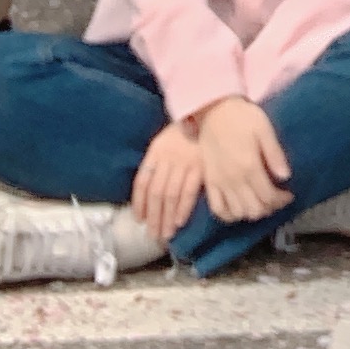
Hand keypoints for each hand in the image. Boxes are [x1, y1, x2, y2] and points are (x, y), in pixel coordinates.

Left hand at [131, 121, 204, 242]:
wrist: (210, 113)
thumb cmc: (185, 131)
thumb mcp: (164, 141)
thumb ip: (155, 163)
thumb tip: (146, 191)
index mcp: (155, 152)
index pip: (142, 182)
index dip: (139, 203)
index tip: (140, 220)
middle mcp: (167, 158)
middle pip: (155, 193)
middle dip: (153, 217)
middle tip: (153, 235)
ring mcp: (184, 162)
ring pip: (170, 195)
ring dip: (167, 218)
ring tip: (165, 234)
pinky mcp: (201, 166)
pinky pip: (189, 191)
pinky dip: (183, 208)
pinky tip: (180, 221)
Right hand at [196, 96, 293, 224]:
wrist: (213, 110)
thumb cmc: (242, 116)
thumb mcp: (264, 129)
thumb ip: (274, 154)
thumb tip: (286, 177)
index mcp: (249, 166)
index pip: (268, 197)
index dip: (281, 200)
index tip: (289, 194)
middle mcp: (233, 179)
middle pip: (253, 209)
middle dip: (269, 208)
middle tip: (276, 198)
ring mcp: (219, 183)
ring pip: (237, 213)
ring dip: (251, 212)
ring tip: (260, 201)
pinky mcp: (209, 182)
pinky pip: (217, 209)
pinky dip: (229, 215)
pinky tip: (239, 209)